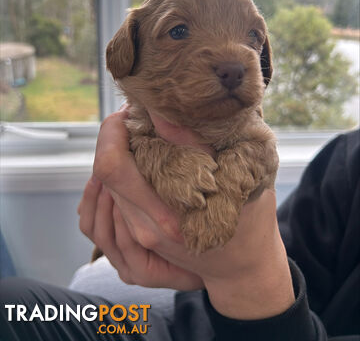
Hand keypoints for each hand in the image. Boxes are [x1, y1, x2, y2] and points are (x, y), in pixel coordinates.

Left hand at [78, 106, 294, 319]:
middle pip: (103, 172)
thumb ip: (195, 147)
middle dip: (115, 135)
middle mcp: (143, 228)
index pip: (111, 167)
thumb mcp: (234, 181)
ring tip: (139, 134)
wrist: (244, 269)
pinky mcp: (138, 234)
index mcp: (166, 216)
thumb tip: (161, 114)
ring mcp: (138, 234)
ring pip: (104, 184)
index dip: (113, 132)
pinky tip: (137, 159)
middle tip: (139, 116)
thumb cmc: (250, 224)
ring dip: (116, 152)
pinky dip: (118, 172)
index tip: (133, 110)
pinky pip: (111, 197)